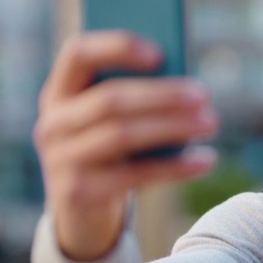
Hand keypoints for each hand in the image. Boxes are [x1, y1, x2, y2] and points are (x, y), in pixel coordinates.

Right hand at [33, 31, 218, 260]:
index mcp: (58, 93)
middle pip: (110, 100)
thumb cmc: (109, 154)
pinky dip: (174, 167)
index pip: (78, 54)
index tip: (160, 53)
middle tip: (204, 95)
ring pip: (122, 135)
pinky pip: (134, 175)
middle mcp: (52, 124)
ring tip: (211, 123)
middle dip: (162, 95)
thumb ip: (134, 97)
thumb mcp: (110, 122)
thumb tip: (185, 86)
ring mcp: (61, 160)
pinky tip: (205, 160)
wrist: (82, 214)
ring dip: (172, 127)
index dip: (117, 47)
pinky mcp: (79, 193)